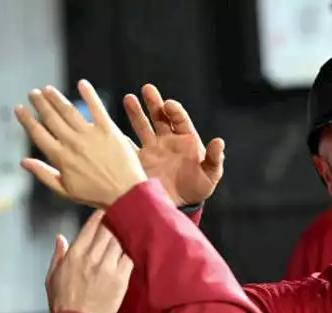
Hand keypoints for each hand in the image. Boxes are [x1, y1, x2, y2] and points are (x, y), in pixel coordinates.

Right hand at [15, 79, 147, 207]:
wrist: (126, 195)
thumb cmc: (95, 195)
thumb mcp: (66, 191)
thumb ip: (44, 174)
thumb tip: (23, 162)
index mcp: (60, 158)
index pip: (38, 133)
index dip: (27, 119)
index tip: (19, 108)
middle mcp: (72, 143)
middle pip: (51, 118)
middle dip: (40, 103)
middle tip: (33, 93)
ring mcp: (90, 135)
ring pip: (69, 111)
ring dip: (56, 98)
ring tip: (48, 89)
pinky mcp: (109, 130)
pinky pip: (97, 108)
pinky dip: (89, 94)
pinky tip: (82, 83)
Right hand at [45, 210, 133, 312]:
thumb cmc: (62, 301)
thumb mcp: (52, 277)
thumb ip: (58, 255)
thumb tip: (60, 238)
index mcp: (75, 254)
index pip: (91, 227)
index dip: (99, 217)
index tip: (105, 210)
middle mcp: (92, 258)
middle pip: (108, 231)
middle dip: (114, 223)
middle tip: (120, 217)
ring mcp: (108, 268)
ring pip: (120, 243)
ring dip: (123, 237)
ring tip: (128, 231)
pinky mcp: (120, 279)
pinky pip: (129, 259)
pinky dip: (129, 254)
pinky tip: (131, 252)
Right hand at [123, 84, 224, 205]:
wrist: (178, 206)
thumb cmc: (197, 188)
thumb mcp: (209, 175)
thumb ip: (214, 159)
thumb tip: (219, 142)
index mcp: (186, 139)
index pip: (180, 119)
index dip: (175, 111)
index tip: (168, 105)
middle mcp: (167, 140)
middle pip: (160, 117)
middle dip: (154, 103)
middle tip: (147, 89)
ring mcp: (152, 148)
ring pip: (143, 126)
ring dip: (136, 112)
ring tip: (129, 98)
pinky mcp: (139, 160)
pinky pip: (128, 145)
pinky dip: (121, 136)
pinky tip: (112, 125)